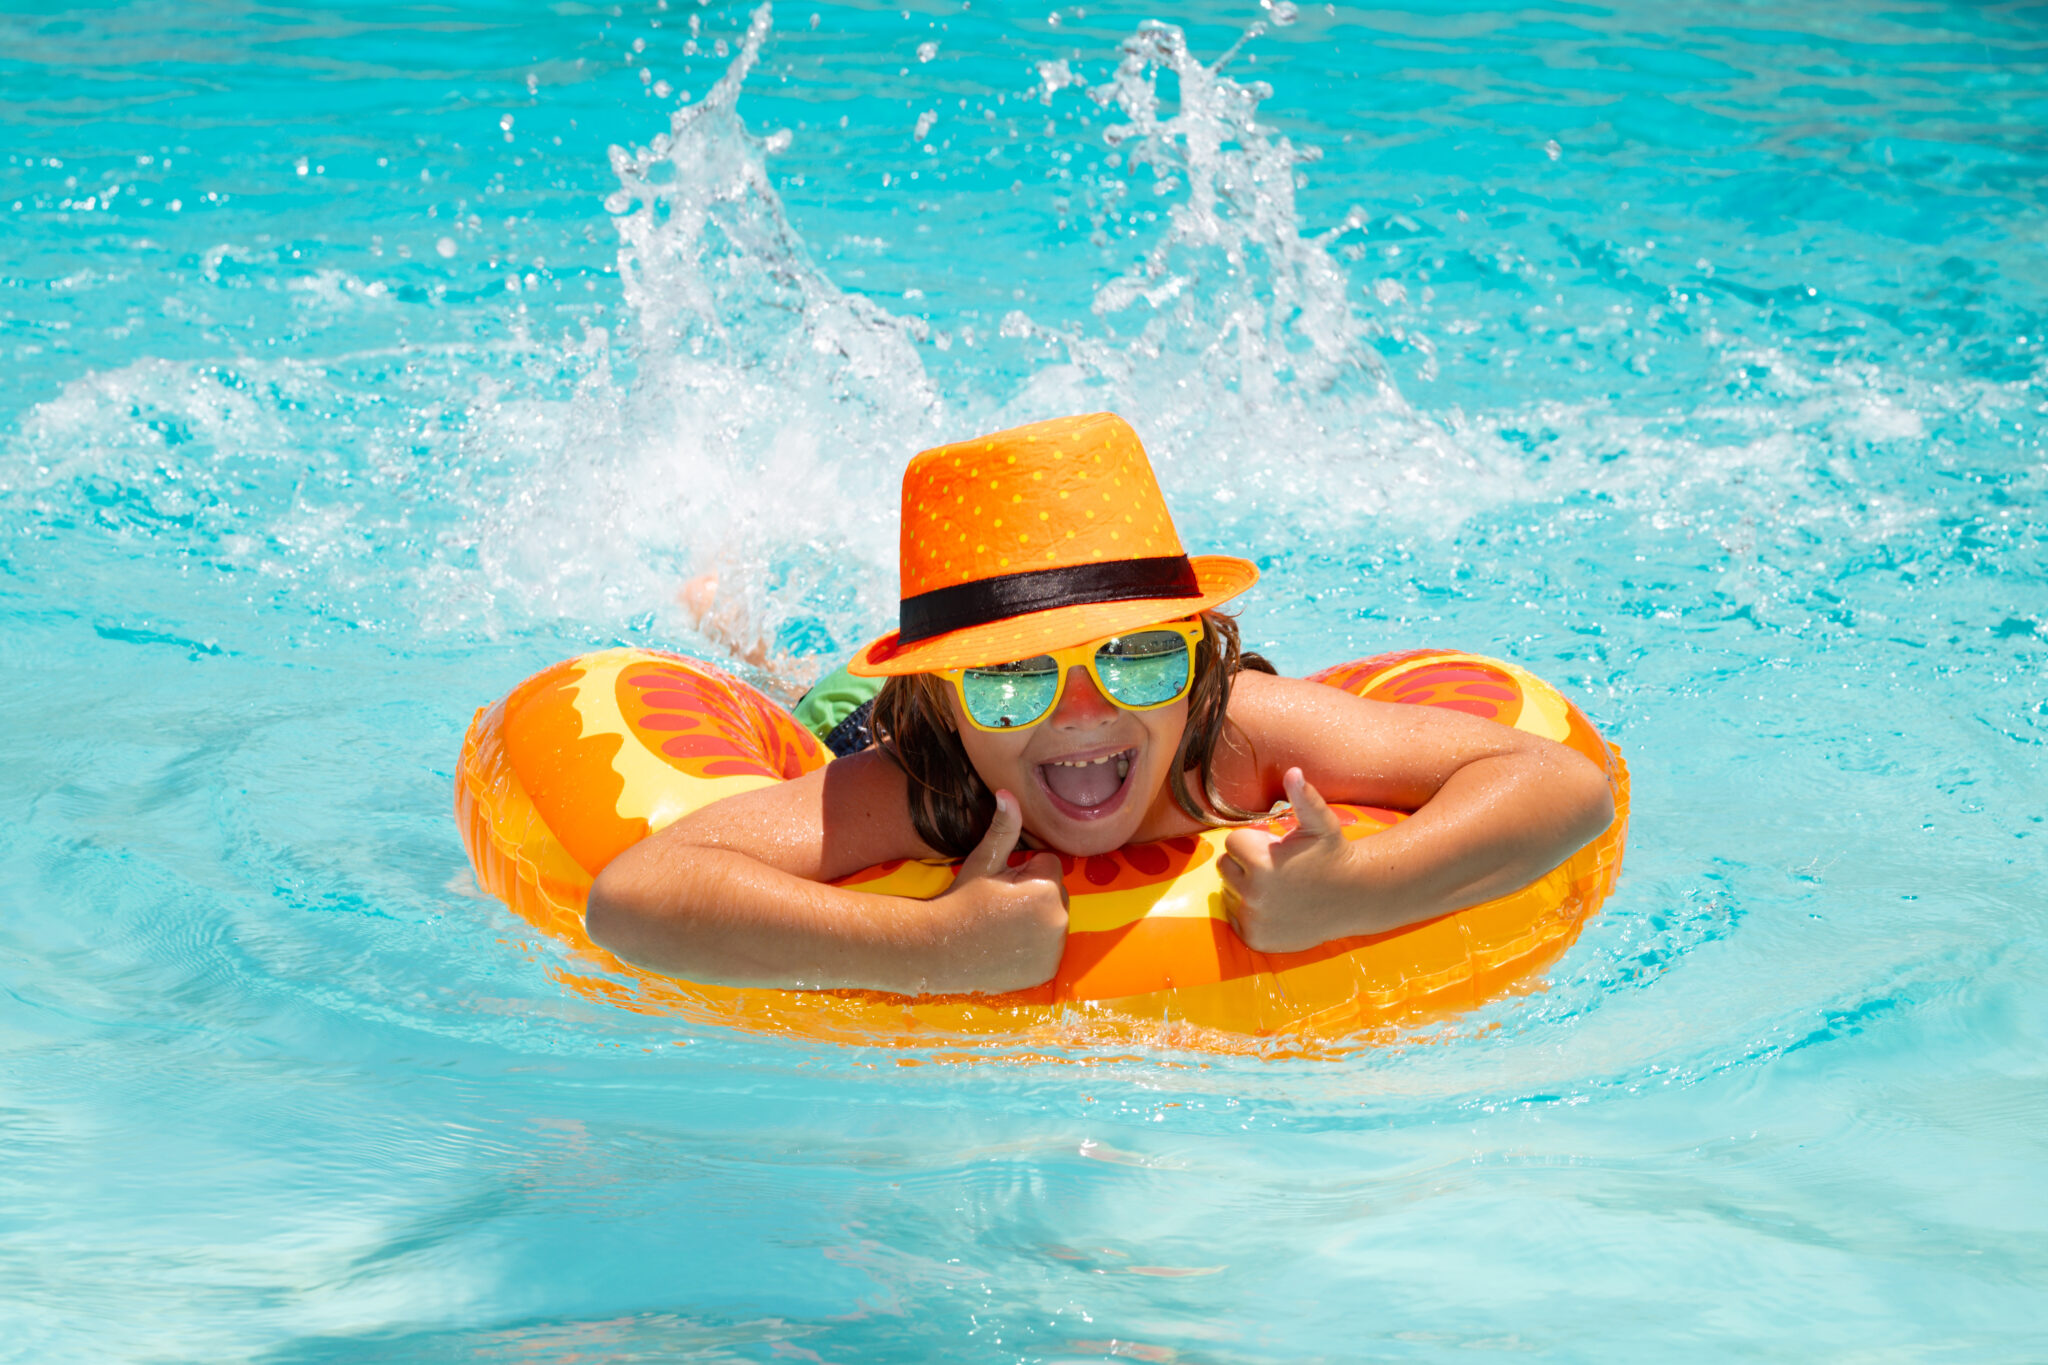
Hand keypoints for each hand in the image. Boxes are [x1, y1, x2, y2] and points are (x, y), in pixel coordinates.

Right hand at [925, 790, 1069, 992]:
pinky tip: (1008, 948)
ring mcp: (1054, 950)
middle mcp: (1058, 921)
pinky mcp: (1048, 970)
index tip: (1000, 888)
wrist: (939, 951)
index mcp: (1045, 890)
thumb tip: (1007, 793)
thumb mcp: (983, 861)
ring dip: (1036, 920)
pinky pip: (1050, 947)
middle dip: (1034, 895)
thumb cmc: (960, 901)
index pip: (1049, 866)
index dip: (1023, 872)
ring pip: (1053, 919)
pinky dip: (1035, 948)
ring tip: (1002, 928)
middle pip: (1056, 893)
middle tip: (999, 908)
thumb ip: (1004, 828)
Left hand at [1219, 768, 1371, 953]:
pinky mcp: (1255, 938)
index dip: (1253, 843)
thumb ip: (1303, 798)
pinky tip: (1274, 907)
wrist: (1353, 899)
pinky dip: (1248, 913)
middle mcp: (1254, 893)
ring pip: (1228, 893)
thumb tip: (1293, 772)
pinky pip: (1235, 918)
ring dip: (1244, 888)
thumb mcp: (1321, 825)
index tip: (1275, 849)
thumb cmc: (1333, 856)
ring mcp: (1254, 918)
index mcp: (1262, 861)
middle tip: (1275, 868)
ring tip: (1277, 888)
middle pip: (1224, 867)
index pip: (1232, 843)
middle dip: (1244, 865)